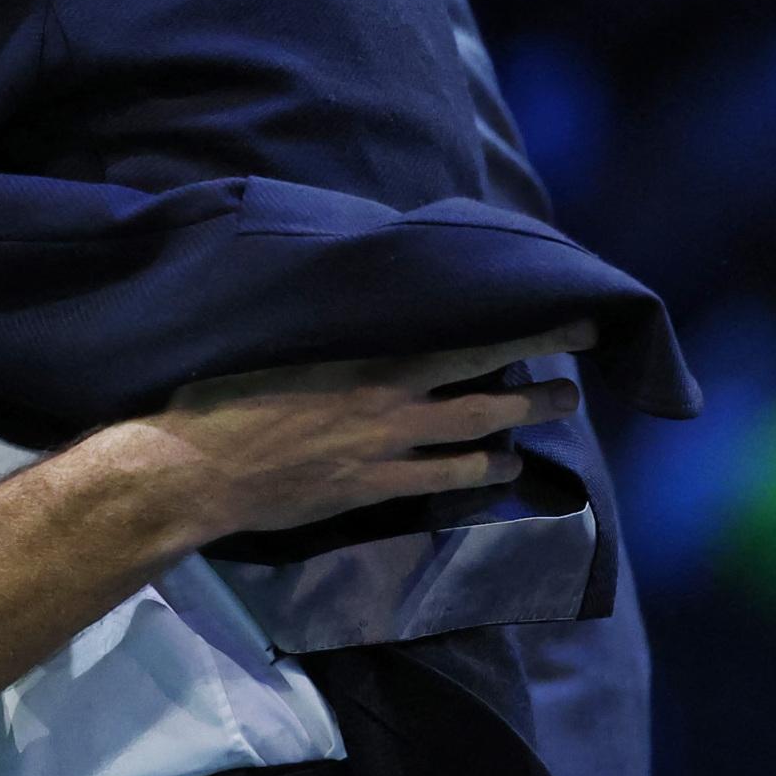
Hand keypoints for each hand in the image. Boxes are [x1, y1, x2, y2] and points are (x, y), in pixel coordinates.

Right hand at [113, 321, 597, 551]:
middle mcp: (389, 397)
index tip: (568, 315)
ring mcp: (386, 446)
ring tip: (557, 410)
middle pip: (485, 382)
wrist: (196, 466)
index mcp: (367, 352)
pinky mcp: (373, 486)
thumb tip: (357, 288)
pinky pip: (445, 479)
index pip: (465, 331)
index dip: (523, 326)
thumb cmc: (223, 389)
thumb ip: (329, 319)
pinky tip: (503, 468)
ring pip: (476, 432)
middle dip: (538, 377)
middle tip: (578, 372)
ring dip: (521, 420)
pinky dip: (481, 471)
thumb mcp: (280, 335)